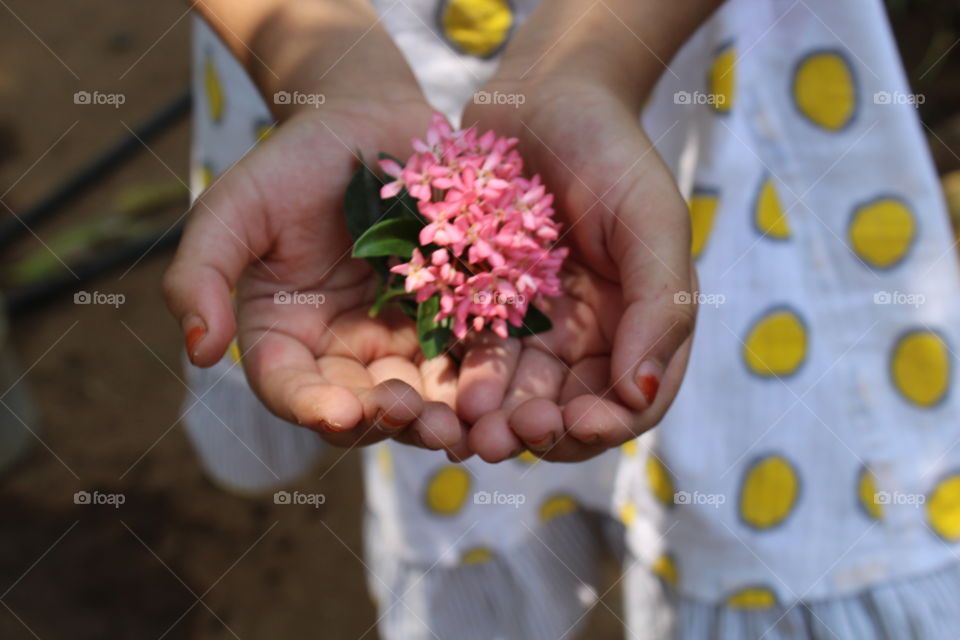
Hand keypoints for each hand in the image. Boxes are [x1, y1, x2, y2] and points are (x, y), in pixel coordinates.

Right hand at [163, 98, 470, 458]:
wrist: (370, 122)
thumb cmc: (293, 163)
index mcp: (284, 336)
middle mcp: (341, 351)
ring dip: (436, 418)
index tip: (337, 412)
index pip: (288, 387)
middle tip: (413, 417)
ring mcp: (400, 340)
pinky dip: (479, 383)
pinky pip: (465, 361)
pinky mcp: (452, 321)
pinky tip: (496, 393)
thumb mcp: (234, 208)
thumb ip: (202, 273)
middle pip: (358, 407)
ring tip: (457, 423)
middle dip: (384, 420)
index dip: (309, 406)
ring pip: (418, 397)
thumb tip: (200, 350)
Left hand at [457, 78, 695, 461]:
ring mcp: (534, 326)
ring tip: (466, 425)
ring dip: (492, 416)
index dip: (603, 425)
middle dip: (536, 430)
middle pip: (566, 408)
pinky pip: (470, 354)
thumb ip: (660, 306)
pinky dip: (458, 378)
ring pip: (514, 392)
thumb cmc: (612, 153)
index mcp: (640, 326)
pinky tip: (439, 389)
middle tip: (500, 439)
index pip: (630, 401)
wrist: (543, 97)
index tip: (571, 426)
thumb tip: (639, 395)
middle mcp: (588, 337)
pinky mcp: (483, 308)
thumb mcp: (652, 222)